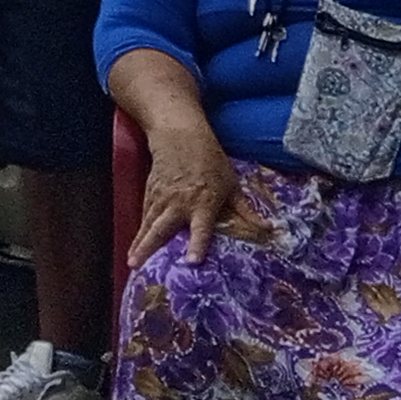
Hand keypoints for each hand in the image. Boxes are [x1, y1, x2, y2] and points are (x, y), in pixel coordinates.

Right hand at [129, 120, 255, 266]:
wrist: (180, 134)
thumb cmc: (210, 160)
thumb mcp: (231, 184)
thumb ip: (246, 210)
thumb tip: (268, 229)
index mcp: (202, 202)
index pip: (201, 228)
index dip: (197, 245)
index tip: (192, 262)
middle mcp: (179, 203)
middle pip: (161, 228)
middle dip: (148, 247)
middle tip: (137, 265)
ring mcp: (161, 197)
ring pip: (148, 223)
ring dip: (139, 243)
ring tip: (131, 262)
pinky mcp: (150, 192)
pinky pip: (145, 215)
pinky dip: (139, 230)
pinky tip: (134, 244)